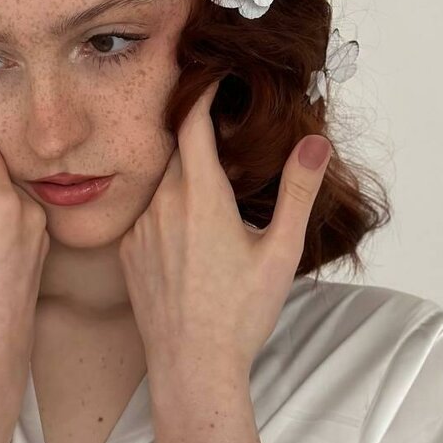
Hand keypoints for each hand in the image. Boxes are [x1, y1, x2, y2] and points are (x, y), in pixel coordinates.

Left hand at [117, 80, 331, 372]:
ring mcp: (139, 227)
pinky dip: (166, 212)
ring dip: (183, 180)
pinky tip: (189, 237)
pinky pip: (146, 215)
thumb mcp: (280, 251)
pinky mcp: (126, 251)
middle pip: (177, 152)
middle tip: (226, 142)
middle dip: (198, 141)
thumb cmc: (240, 313)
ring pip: (161, 184)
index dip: (202, 95)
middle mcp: (163, 203)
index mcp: (201, 195)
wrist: (192, 365)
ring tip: (212, 198)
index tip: (213, 78)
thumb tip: (316, 143)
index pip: (192, 123)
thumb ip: (298, 190)